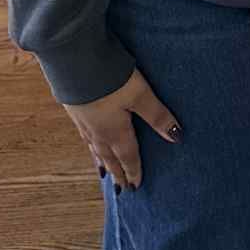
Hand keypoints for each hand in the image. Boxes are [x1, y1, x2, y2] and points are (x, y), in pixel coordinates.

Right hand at [64, 69, 180, 190]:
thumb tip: (176, 137)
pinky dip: (90, 145)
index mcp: (115, 132)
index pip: (128, 157)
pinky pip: (85, 136)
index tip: (136, 187)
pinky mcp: (74, 108)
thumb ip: (157, 115)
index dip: (133, 172)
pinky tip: (89, 140)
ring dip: (102, 161)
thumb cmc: (109, 78)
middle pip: (110, 157)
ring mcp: (83, 121)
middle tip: (121, 189)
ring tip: (104, 172)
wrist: (73, 60)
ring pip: (95, 148)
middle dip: (117, 173)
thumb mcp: (140, 95)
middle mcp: (98, 131)